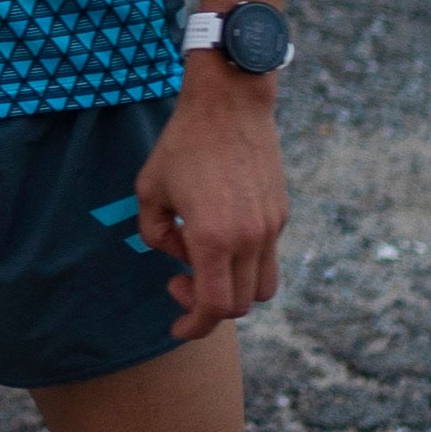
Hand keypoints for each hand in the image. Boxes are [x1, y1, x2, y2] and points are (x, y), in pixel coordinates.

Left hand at [135, 70, 286, 336]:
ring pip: (263, 287)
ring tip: (203, 259)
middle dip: (207, 307)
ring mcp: (271, 227)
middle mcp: (249, 238)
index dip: (194, 326)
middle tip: (178, 281)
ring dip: (234, 289)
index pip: (214, 307)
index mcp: (213, 237)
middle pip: (240, 305)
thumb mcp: (148, 190)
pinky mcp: (281, 214)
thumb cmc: (183, 144)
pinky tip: (219, 233)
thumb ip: (154, 235)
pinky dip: (245, 262)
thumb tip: (178, 256)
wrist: (230, 103)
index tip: (176, 327)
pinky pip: (267, 256)